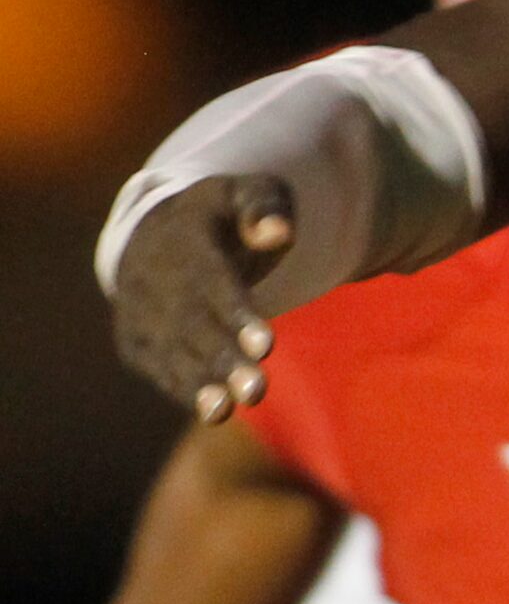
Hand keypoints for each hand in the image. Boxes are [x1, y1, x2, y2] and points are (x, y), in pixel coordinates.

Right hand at [106, 177, 289, 421]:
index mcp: (182, 238)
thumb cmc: (224, 215)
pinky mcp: (135, 341)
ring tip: (226, 411)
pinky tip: (214, 410)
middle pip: (190, 325)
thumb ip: (266, 208)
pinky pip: (160, 367)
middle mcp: (150, 278)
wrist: (156, 233)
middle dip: (223, 360)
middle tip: (257, 391)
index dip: (236, 315)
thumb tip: (278, 233)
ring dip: (200, 384)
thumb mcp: (249, 193)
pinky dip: (185, 389)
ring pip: (172, 352)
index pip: (211, 281)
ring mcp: (138, 312)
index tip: (266, 345)